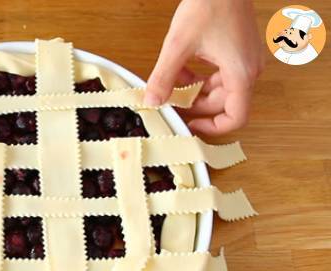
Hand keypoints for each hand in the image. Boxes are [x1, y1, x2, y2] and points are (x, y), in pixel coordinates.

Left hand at [145, 0, 263, 134]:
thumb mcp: (178, 46)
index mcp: (241, 73)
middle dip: (195, 105)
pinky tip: (180, 69)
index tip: (192, 125)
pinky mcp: (238, 51)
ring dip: (194, 90)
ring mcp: (245, 60)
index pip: (236, 117)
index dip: (213, 128)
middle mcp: (248, 70)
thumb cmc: (209, 4)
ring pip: (219, 89)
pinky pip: (219, 73)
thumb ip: (164, 78)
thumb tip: (152, 101)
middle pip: (223, 103)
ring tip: (171, 84)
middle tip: (171, 104)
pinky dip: (199, 76)